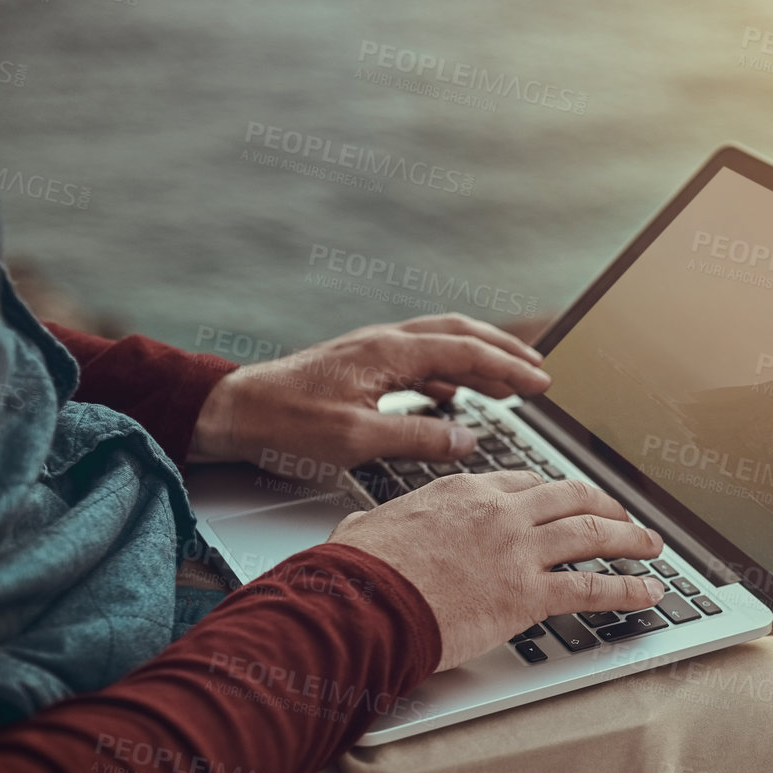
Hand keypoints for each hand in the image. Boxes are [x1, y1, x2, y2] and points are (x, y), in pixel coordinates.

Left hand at [188, 313, 549, 474]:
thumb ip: (417, 436)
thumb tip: (468, 437)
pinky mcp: (360, 368)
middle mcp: (383, 343)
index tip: (542, 383)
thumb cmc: (284, 424)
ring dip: (479, 360)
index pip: (465, 351)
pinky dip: (448, 373)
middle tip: (539, 371)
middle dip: (504, 351)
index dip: (508, 368)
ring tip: (509, 384)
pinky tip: (454, 397)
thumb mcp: (356, 438)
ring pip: (440, 345)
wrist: (231, 412)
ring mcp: (371, 352)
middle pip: (460, 335)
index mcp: (388, 352)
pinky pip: (418, 361)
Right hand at [328, 471, 667, 669]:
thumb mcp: (367, 527)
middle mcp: (499, 512)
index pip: (525, 482)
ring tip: (653, 547)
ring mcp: (518, 551)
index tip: (569, 501)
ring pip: (592, 534)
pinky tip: (648, 592)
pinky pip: (593, 586)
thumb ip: (385, 524)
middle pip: (571, 497)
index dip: (555, 493)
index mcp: (463, 492)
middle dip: (606, 505)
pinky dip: (628, 588)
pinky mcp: (527, 594)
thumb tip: (366, 531)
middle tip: (624, 516)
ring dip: (630, 540)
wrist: (358, 603)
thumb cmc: (354, 572)